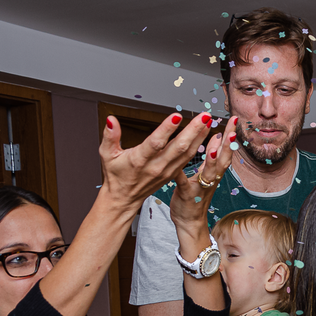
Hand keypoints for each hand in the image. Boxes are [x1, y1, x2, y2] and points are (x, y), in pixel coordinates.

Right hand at [99, 112, 215, 212]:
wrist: (124, 198)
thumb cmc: (116, 175)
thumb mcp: (107, 155)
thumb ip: (109, 136)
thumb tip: (111, 120)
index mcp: (140, 160)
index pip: (155, 143)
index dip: (166, 129)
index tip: (176, 116)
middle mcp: (156, 166)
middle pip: (178, 147)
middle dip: (193, 130)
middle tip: (204, 116)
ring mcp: (166, 171)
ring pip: (187, 153)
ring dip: (199, 137)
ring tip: (207, 121)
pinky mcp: (172, 173)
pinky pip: (188, 159)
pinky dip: (198, 146)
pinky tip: (204, 134)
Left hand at [171, 116, 239, 228]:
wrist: (189, 222)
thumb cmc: (195, 197)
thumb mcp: (205, 174)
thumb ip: (212, 156)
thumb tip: (218, 137)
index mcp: (213, 172)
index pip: (225, 151)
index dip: (230, 137)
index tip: (234, 120)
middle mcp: (210, 179)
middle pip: (222, 160)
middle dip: (228, 144)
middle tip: (232, 127)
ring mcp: (200, 188)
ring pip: (209, 173)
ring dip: (213, 160)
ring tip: (214, 147)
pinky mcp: (187, 196)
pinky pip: (184, 184)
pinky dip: (181, 176)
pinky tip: (177, 167)